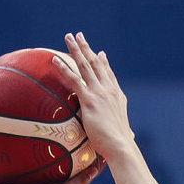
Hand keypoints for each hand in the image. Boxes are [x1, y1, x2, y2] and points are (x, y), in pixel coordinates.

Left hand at [63, 31, 136, 161]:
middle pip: (96, 64)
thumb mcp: (124, 135)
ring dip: (76, 49)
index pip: (110, 76)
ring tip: (68, 37)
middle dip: (87, 48)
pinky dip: (64, 68)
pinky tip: (54, 60)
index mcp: (118, 97)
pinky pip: (74, 80)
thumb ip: (123, 132)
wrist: (121, 147)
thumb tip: (129, 139)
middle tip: (79, 36)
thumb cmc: (120, 147)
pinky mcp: (89, 100)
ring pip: (85, 66)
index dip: (104, 63)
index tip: (100, 53)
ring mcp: (100, 93)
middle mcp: (110, 91)